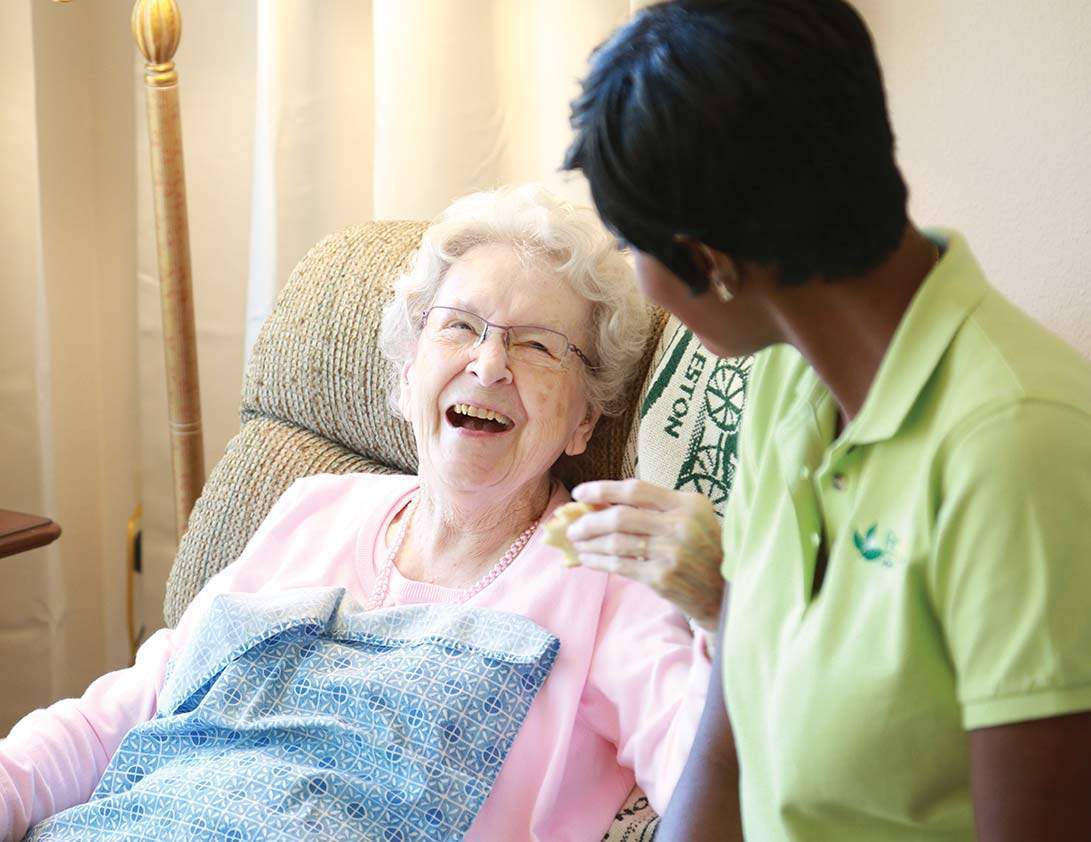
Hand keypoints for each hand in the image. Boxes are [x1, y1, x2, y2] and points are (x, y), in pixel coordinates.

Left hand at [567, 479, 723, 629]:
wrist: (724, 594)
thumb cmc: (703, 551)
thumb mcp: (691, 519)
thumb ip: (656, 508)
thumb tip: (602, 503)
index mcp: (689, 504)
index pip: (636, 490)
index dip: (603, 489)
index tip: (580, 492)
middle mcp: (682, 525)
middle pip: (620, 516)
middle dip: (589, 521)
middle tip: (573, 527)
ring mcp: (672, 553)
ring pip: (616, 542)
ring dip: (590, 543)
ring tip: (577, 543)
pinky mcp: (663, 578)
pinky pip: (619, 566)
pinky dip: (598, 562)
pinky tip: (588, 560)